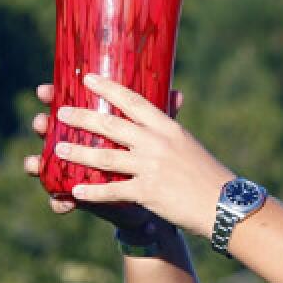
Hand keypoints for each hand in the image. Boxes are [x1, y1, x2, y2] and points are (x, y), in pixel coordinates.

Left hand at [50, 74, 234, 236]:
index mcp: (168, 128)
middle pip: (112, 125)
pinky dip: (92, 192)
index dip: (108, 88)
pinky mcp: (148, 193)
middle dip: (82, 117)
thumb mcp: (189, 144)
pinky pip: (113, 191)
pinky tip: (75, 190)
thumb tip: (169, 102)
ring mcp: (151, 167)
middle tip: (60, 112)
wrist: (224, 204)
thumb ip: (169, 127)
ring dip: (79, 152)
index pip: (133, 101)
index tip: (87, 78)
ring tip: (57, 148)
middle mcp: (157, 143)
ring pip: (105, 157)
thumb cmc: (208, 174)